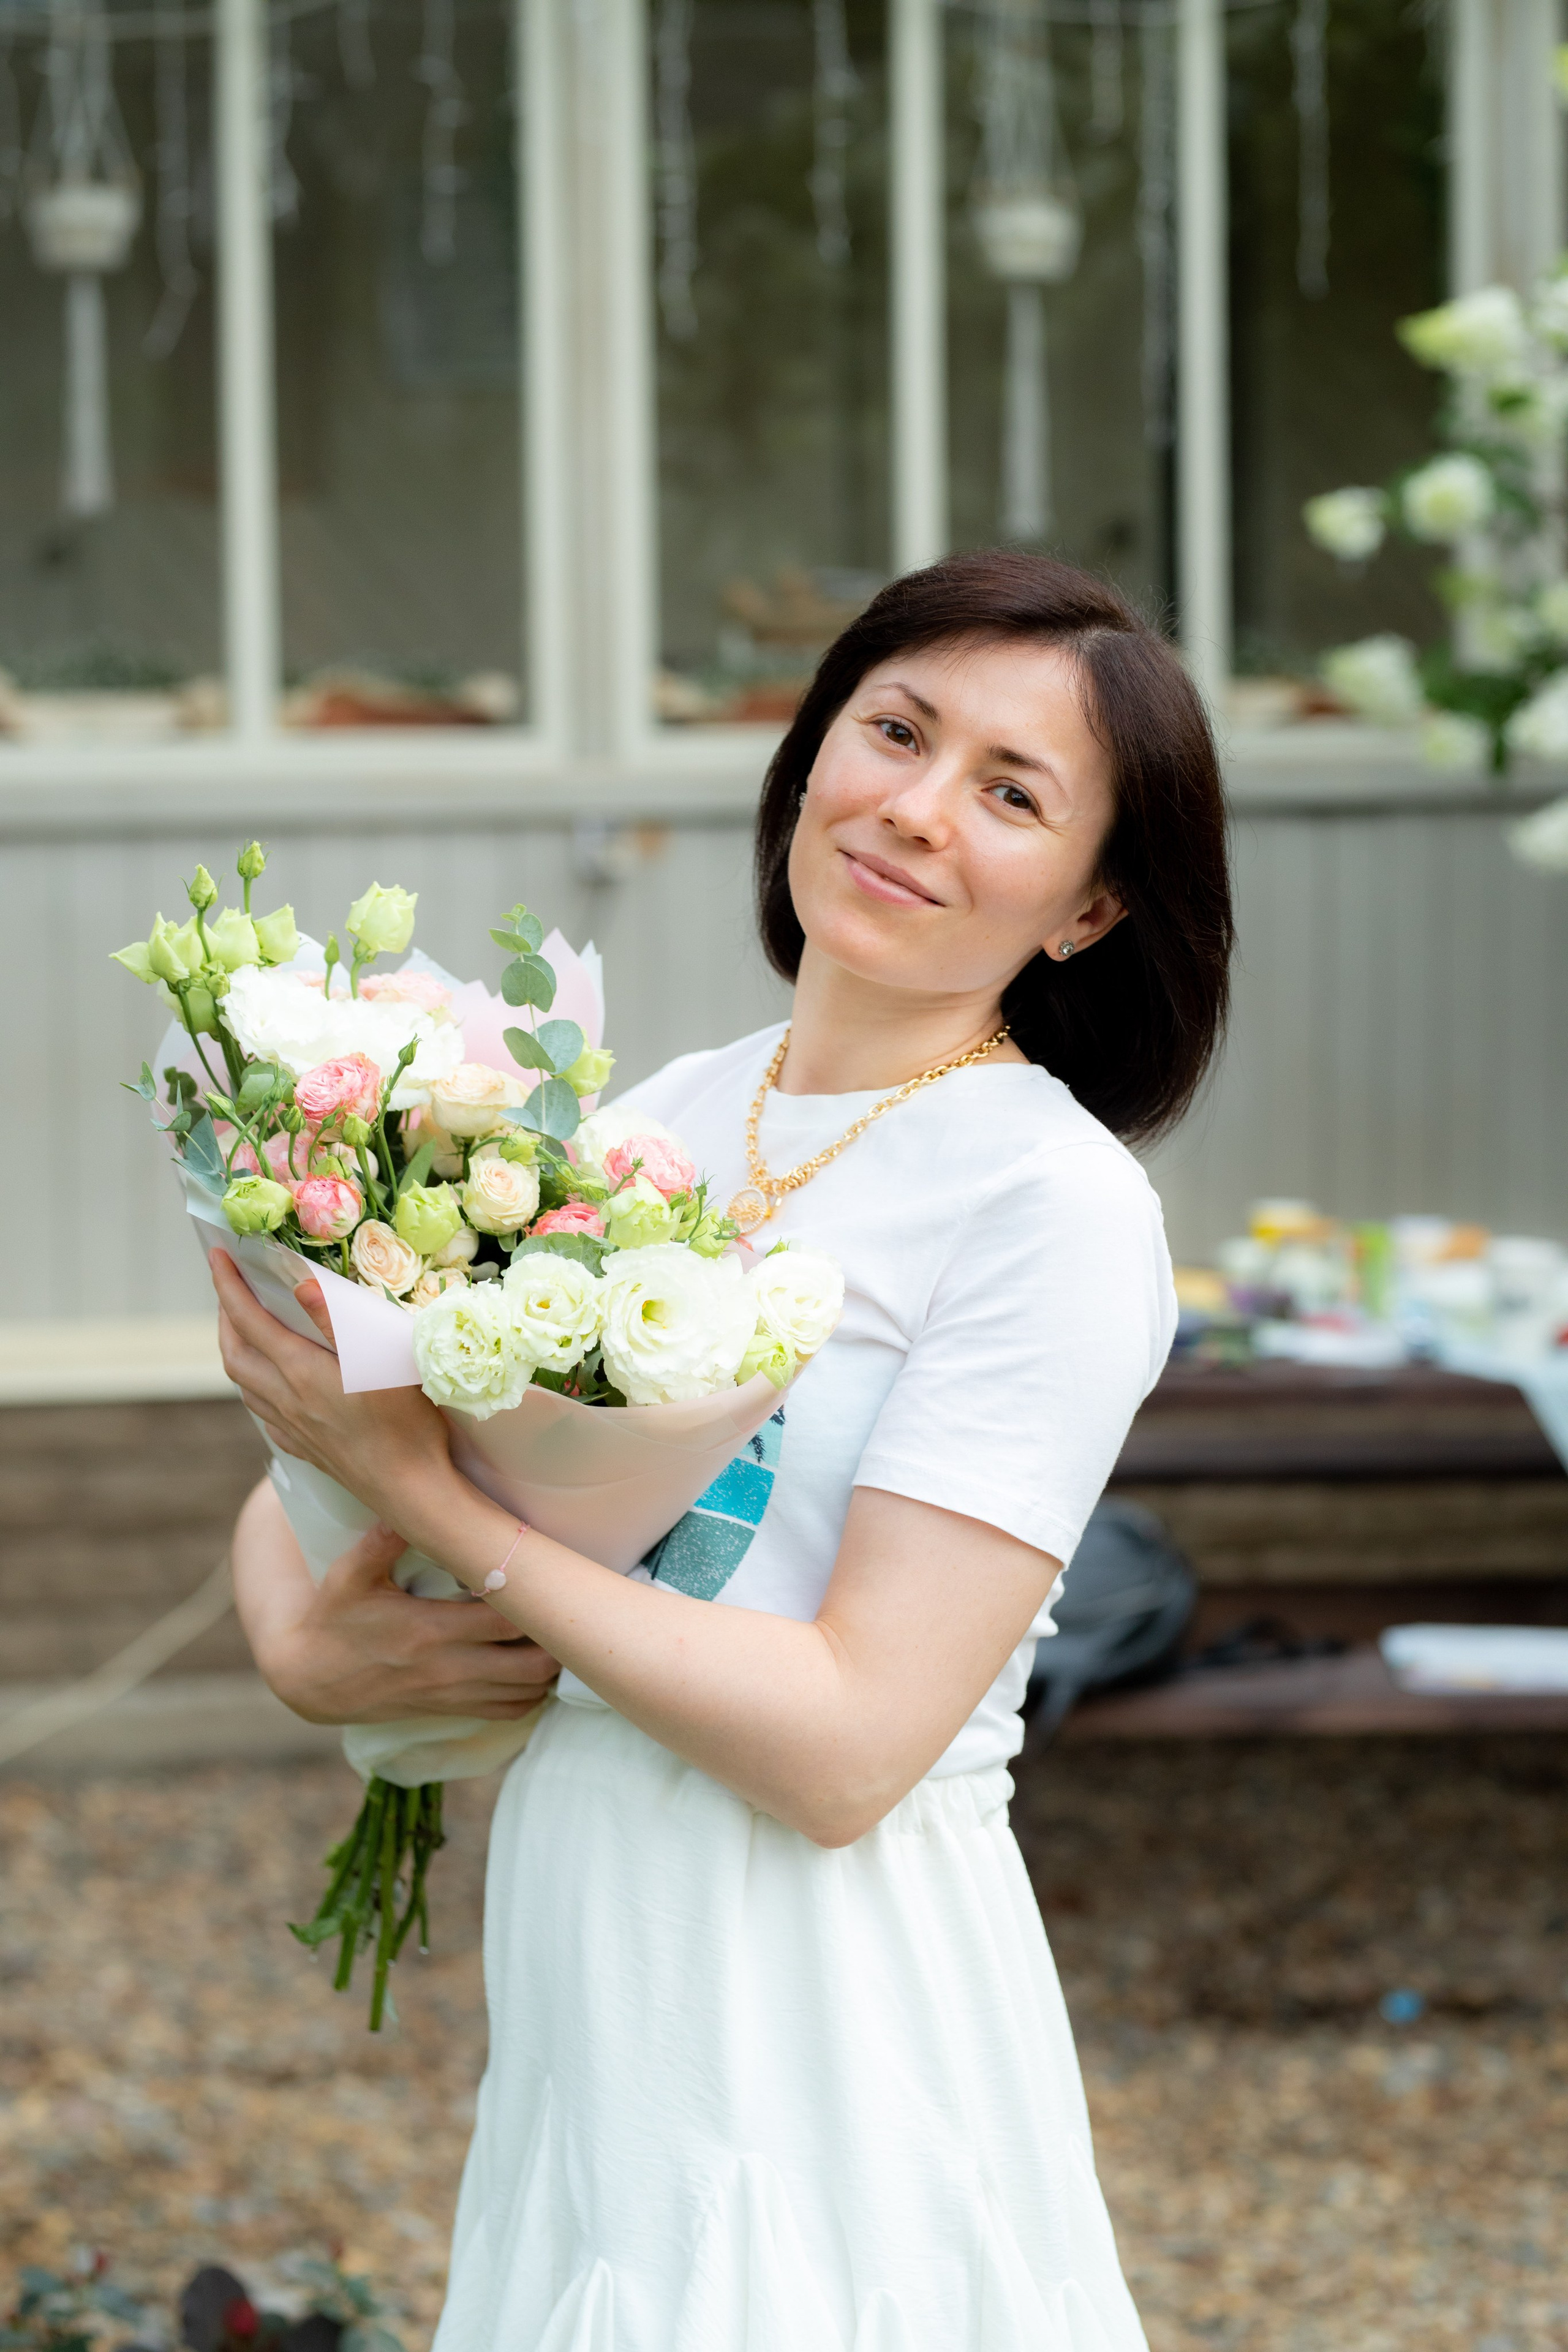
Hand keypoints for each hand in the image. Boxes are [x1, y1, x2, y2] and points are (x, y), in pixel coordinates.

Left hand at [211, 1248, 450, 1522]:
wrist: (411, 1490)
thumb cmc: (405, 1423)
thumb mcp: (379, 1360)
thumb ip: (337, 1321)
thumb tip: (300, 1284)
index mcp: (300, 1372)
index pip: (249, 1320)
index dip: (228, 1286)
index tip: (215, 1255)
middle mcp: (286, 1400)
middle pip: (235, 1355)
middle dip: (224, 1318)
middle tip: (229, 1290)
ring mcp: (294, 1428)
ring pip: (245, 1386)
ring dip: (236, 1352)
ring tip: (244, 1332)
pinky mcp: (307, 1449)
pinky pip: (265, 1414)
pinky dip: (256, 1389)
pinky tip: (272, 1388)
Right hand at [233, 1478, 560, 1723]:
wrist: (309, 1681)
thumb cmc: (333, 1620)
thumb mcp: (347, 1576)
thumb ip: (379, 1542)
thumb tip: (405, 1500)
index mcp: (428, 1629)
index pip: (504, 1618)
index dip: (534, 1599)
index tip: (549, 1573)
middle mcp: (447, 1667)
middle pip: (530, 1663)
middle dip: (557, 1638)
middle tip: (566, 1603)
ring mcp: (452, 1694)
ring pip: (526, 1692)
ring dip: (549, 1667)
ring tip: (559, 1631)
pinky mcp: (450, 1710)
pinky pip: (508, 1712)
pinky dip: (531, 1694)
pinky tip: (535, 1666)